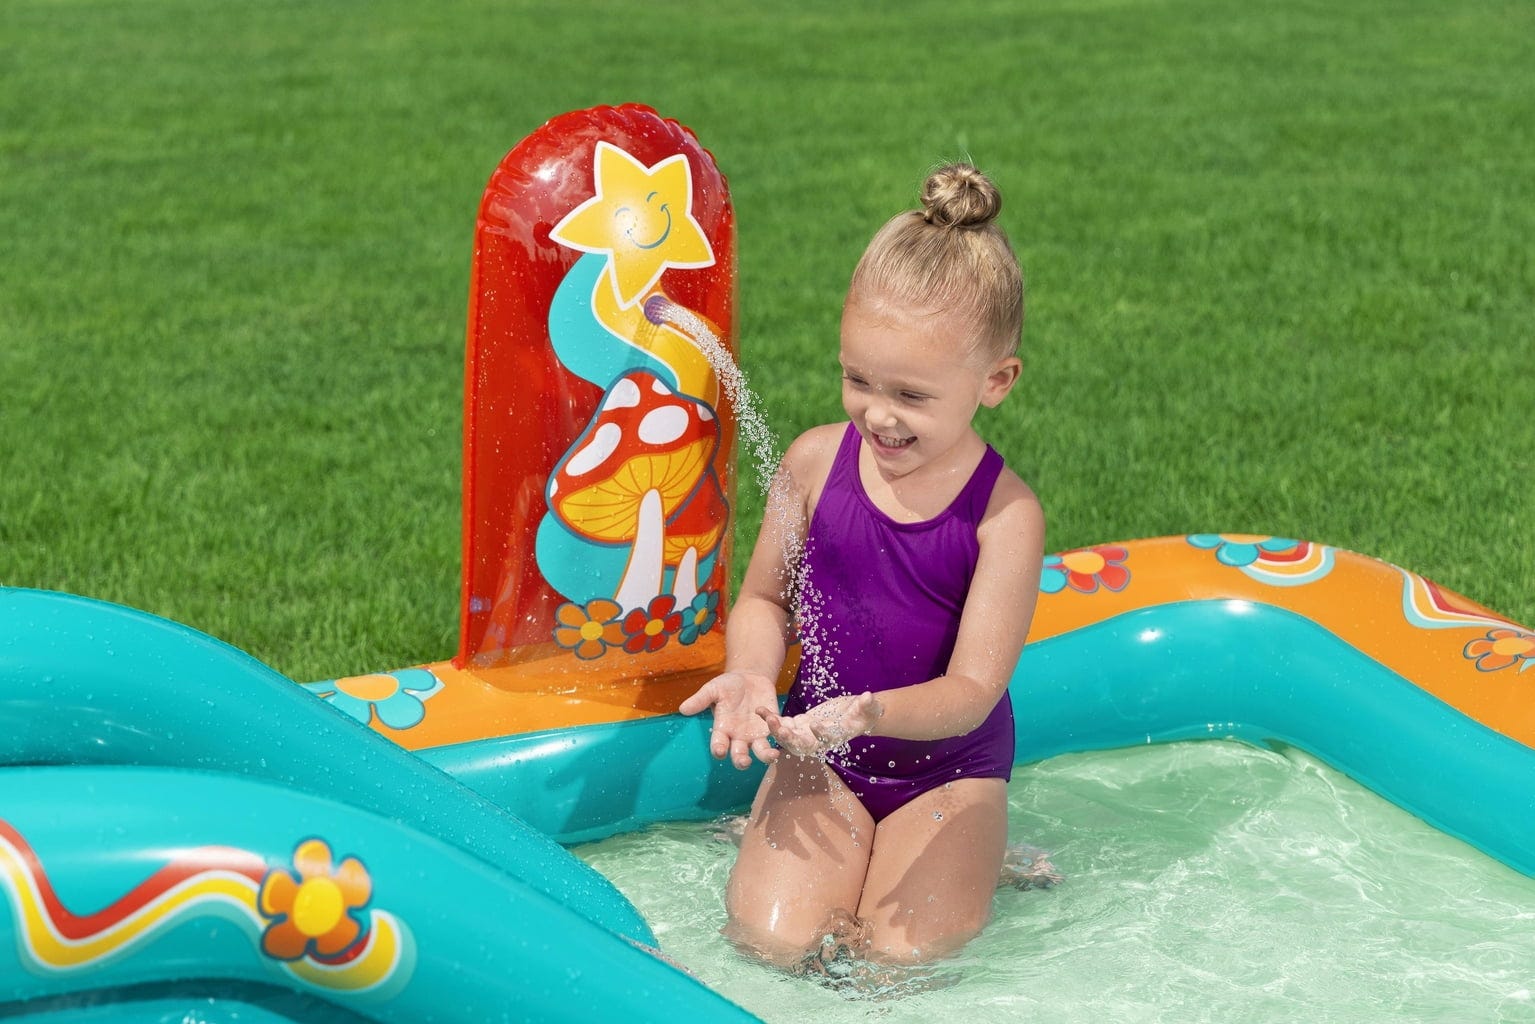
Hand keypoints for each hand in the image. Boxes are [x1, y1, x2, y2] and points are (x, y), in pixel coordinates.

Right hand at [679, 671, 780, 768]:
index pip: (718, 745)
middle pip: (739, 756)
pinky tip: (783, 732)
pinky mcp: (772, 727)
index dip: (719, 749)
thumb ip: (701, 699)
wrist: (750, 678)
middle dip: (741, 760)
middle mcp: (739, 737)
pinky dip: (780, 735)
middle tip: (744, 761)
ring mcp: (756, 734)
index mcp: (723, 730)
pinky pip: (777, 735)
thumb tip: (683, 709)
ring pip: (761, 752)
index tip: (720, 751)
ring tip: (772, 755)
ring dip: (766, 756)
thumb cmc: (728, 685)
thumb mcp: (713, 689)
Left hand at [758, 692, 883, 758]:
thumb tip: (869, 697)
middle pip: (801, 745)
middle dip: (789, 739)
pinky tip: (760, 710)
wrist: (854, 714)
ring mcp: (806, 734)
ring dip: (776, 730)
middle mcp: (818, 740)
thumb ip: (868, 705)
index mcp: (835, 737)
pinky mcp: (798, 725)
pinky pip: (782, 724)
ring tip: (767, 718)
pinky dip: (771, 719)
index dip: (820, 734)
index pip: (827, 739)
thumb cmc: (864, 714)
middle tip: (779, 729)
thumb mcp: (869, 709)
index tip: (814, 724)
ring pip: (787, 737)